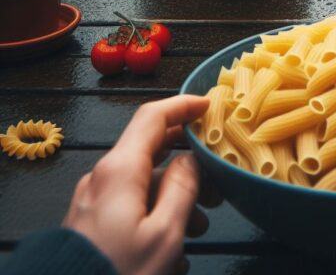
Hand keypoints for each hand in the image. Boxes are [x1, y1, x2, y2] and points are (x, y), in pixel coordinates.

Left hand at [63, 95, 209, 274]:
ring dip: (176, 198)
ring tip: (200, 228)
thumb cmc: (119, 274)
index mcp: (119, 170)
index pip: (153, 117)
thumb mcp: (164, 234)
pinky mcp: (91, 225)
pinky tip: (174, 251)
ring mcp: (94, 202)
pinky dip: (157, 216)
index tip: (210, 106)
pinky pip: (131, 207)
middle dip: (189, 163)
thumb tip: (189, 159)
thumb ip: (182, 187)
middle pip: (152, 151)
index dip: (183, 105)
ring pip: (144, 184)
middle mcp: (103, 178)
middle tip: (217, 183)